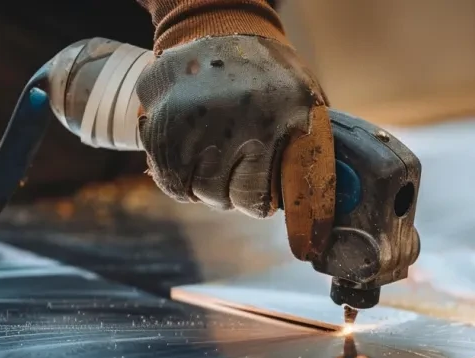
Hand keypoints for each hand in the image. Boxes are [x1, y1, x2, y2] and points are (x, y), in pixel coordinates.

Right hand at [136, 35, 335, 260]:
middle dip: (229, 193)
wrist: (223, 27)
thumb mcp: (306, 106)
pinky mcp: (155, 113)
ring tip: (213, 165)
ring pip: (187, 187)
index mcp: (270, 122)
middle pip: (218, 196)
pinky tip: (189, 159)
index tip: (259, 195)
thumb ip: (310, 155)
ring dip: (201, 185)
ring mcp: (184, 117)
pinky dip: (174, 174)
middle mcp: (224, 121)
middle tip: (235, 176)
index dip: (258, 202)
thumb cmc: (273, 76)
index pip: (253, 198)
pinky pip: (162, 170)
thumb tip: (319, 214)